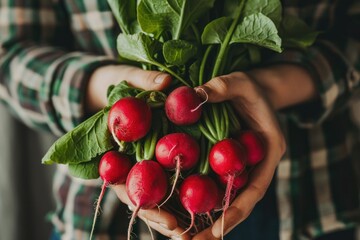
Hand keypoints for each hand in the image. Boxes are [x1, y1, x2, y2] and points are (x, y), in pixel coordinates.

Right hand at [90, 65, 189, 238]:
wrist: (117, 82)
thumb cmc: (115, 80)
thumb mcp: (126, 76)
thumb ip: (143, 80)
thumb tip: (164, 84)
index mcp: (115, 149)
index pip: (122, 182)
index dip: (138, 199)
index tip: (157, 213)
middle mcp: (129, 161)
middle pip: (142, 196)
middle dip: (160, 217)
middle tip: (182, 233)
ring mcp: (144, 162)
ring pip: (156, 194)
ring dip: (173, 214)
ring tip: (194, 233)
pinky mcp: (159, 157)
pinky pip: (170, 179)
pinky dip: (182, 195)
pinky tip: (201, 206)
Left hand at [193, 71, 285, 238]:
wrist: (253, 91)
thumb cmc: (250, 86)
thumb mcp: (239, 81)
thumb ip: (219, 88)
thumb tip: (190, 97)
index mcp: (268, 151)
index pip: (255, 188)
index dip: (237, 211)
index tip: (217, 231)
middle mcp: (256, 165)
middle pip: (240, 202)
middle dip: (219, 226)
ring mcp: (242, 168)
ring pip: (227, 199)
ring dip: (209, 219)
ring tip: (184, 237)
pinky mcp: (229, 165)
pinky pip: (216, 186)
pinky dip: (203, 200)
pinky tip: (183, 211)